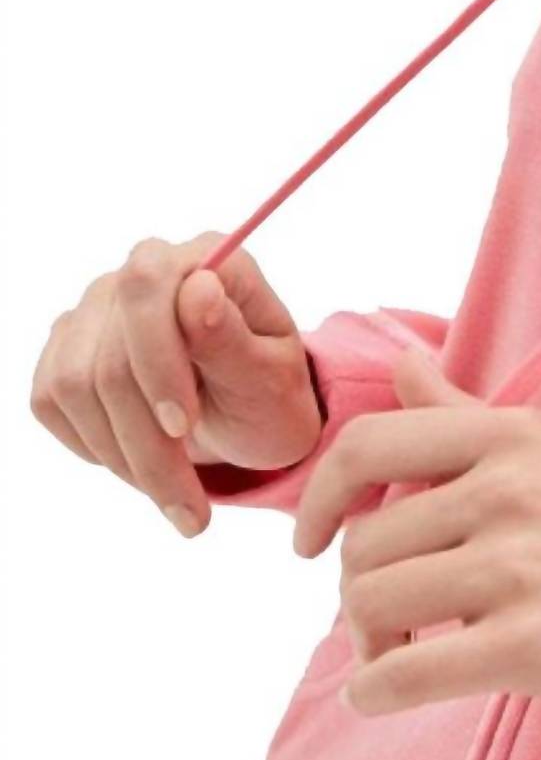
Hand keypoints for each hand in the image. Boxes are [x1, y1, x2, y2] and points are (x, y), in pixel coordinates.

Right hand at [29, 231, 323, 536]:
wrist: (250, 420)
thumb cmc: (271, 395)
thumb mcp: (271, 379)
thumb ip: (232, 338)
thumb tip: (199, 287)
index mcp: (208, 258)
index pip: (147, 288)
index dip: (156, 364)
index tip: (185, 427)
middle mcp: (145, 269)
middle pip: (109, 355)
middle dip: (145, 439)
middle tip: (187, 501)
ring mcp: (98, 306)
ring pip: (75, 386)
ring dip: (124, 458)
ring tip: (175, 498)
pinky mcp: (68, 347)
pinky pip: (51, 401)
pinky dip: (95, 447)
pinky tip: (139, 464)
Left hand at [292, 348, 540, 723]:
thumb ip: (475, 415)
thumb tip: (404, 366)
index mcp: (516, 436)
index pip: (370, 444)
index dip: (317, 495)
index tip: (310, 537)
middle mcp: (509, 490)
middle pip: (364, 542)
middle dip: (356, 588)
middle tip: (389, 620)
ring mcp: (520, 566)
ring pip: (372, 604)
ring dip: (367, 643)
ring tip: (401, 655)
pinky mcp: (535, 645)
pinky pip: (405, 676)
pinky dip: (372, 694)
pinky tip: (383, 697)